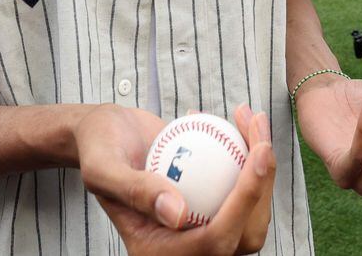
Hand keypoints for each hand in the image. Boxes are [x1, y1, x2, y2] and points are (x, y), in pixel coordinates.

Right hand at [77, 103, 276, 254]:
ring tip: (252, 120)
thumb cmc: (98, 149)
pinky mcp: (214, 206)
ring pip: (252, 212)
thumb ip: (135, 191)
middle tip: (260, 136)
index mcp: (158, 253)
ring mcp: (202, 228)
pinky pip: (244, 190)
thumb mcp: (103, 168)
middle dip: (263, 184)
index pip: (214, 240)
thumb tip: (179, 215)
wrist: (105, 136)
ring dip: (263, 166)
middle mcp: (185, 248)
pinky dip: (251, 157)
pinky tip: (245, 122)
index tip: (260, 154)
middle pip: (243, 232)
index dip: (245, 202)